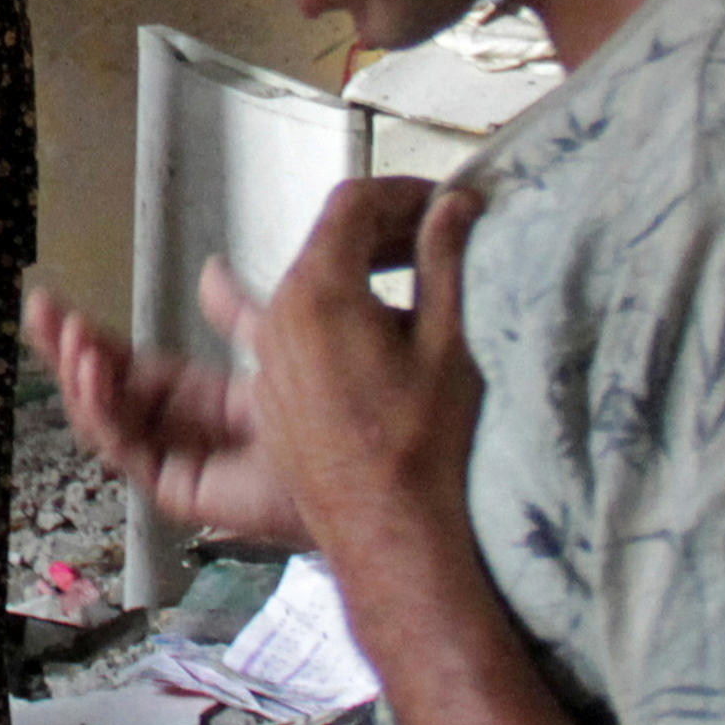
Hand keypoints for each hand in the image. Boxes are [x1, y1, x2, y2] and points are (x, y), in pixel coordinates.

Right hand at [22, 277, 314, 549]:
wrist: (365, 462)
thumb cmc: (338, 417)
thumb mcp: (277, 342)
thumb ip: (237, 313)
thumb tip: (211, 271)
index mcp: (204, 399)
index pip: (129, 366)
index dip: (92, 338)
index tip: (56, 307)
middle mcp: (185, 431)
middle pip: (106, 392)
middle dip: (67, 352)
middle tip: (40, 313)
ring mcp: (178, 461)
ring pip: (107, 420)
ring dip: (81, 376)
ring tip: (71, 337)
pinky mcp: (179, 489)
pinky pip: (128, 449)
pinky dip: (104, 410)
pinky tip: (94, 374)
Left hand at [216, 174, 487, 554]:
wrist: (391, 532)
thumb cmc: (423, 449)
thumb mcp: (448, 342)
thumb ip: (445, 261)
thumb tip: (454, 207)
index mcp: (317, 294)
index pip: (351, 204)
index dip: (403, 193)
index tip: (443, 204)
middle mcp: (280, 319)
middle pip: (327, 240)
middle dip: (385, 227)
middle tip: (441, 234)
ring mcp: (270, 357)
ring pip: (310, 282)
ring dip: (361, 267)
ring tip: (419, 275)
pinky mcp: (275, 391)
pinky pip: (300, 325)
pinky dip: (339, 308)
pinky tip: (378, 322)